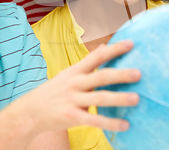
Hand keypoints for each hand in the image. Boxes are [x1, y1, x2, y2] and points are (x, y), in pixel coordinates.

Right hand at [25, 40, 139, 133]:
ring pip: (100, 98)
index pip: (97, 56)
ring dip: (119, 99)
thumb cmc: (54, 91)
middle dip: (120, 75)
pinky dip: (110, 123)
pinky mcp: (72, 117)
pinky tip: (125, 125)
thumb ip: (88, 62)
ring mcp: (73, 100)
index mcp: (76, 71)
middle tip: (139, 73)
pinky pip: (94, 120)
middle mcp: (75, 83)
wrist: (30, 112)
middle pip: (101, 76)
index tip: (131, 44)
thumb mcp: (69, 73)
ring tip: (137, 99)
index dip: (114, 49)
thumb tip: (104, 47)